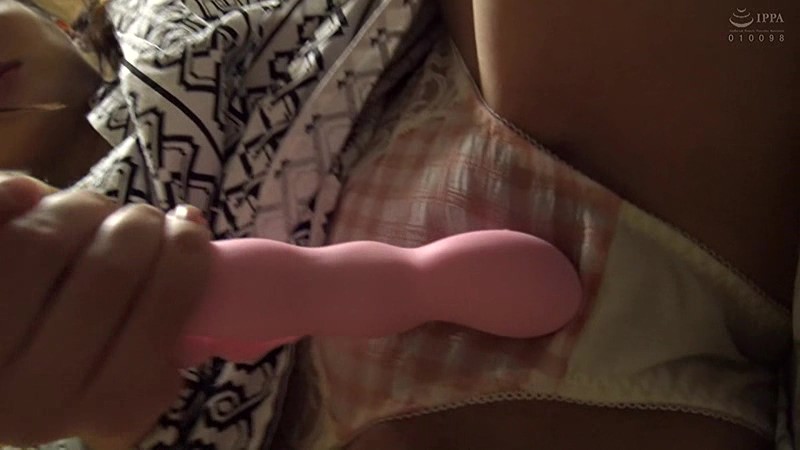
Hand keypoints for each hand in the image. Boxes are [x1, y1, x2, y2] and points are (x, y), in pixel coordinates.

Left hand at [0, 173, 211, 448]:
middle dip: (140, 225)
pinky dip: (15, 194)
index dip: (186, 259)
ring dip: (82, 208)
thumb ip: (164, 320)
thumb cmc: (68, 367)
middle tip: (141, 219)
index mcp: (104, 410)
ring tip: (87, 211)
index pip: (160, 321)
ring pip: (44, 242)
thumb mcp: (123, 375)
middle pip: (109, 273)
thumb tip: (189, 224)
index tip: (188, 228)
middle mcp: (36, 393)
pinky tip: (29, 195)